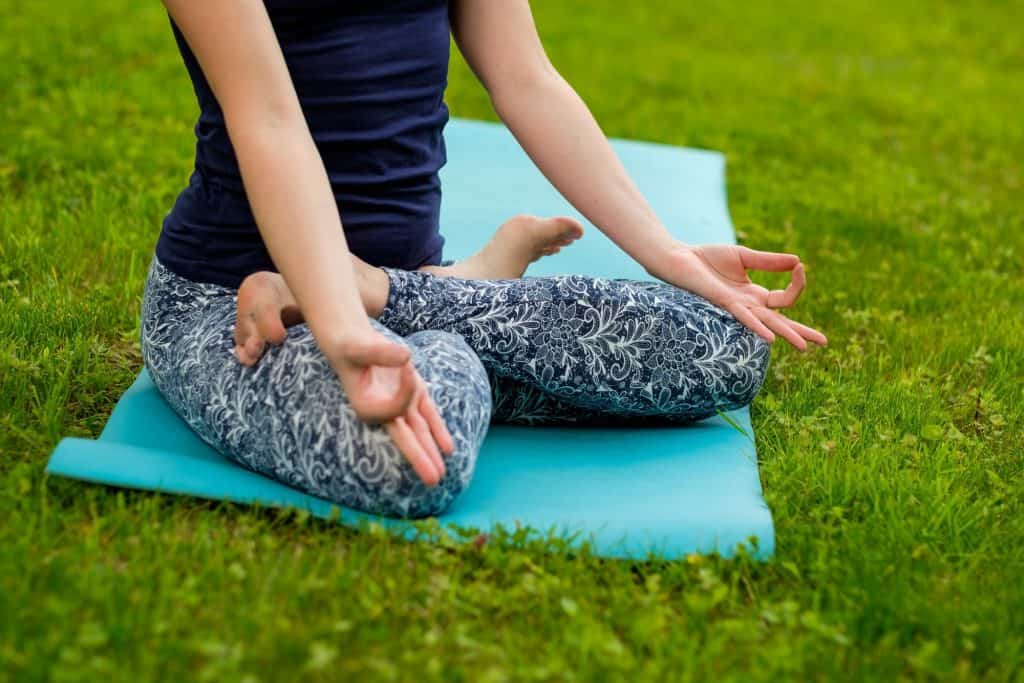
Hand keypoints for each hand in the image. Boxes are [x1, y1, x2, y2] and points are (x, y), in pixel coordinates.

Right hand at [326, 330, 455, 487]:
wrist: (354, 341)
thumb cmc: (351, 346)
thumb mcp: (359, 346)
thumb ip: (380, 352)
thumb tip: (407, 357)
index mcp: (366, 405)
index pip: (395, 408)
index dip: (405, 391)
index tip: (405, 364)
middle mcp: (383, 410)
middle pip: (404, 438)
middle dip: (419, 458)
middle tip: (433, 481)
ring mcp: (401, 403)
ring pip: (419, 431)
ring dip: (430, 452)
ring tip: (441, 476)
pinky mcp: (413, 393)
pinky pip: (428, 415)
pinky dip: (438, 430)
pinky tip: (449, 449)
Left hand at [649, 243, 827, 350]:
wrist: (680, 259)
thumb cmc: (706, 258)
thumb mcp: (744, 256)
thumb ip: (769, 261)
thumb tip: (797, 261)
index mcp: (754, 295)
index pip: (785, 298)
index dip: (797, 283)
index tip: (800, 267)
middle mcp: (748, 306)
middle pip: (781, 322)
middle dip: (802, 331)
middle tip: (825, 342)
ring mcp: (737, 307)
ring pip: (767, 324)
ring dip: (786, 334)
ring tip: (804, 347)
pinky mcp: (724, 303)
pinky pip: (744, 317)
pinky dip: (758, 327)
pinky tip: (770, 338)